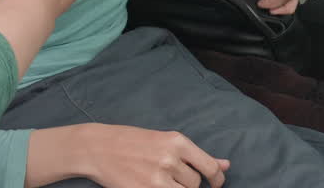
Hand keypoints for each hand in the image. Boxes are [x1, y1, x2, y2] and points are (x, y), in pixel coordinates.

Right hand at [67, 124, 228, 187]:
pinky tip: (152, 186)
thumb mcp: (164, 141)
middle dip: (187, 184)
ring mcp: (157, 178)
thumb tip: (226, 165)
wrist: (97, 147)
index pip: (211, 168)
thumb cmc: (130, 141)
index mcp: (176, 141)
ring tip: (160, 180)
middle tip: (171, 177)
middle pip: (195, 184)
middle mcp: (170, 159)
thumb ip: (195, 156)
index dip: (217, 180)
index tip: (214, 184)